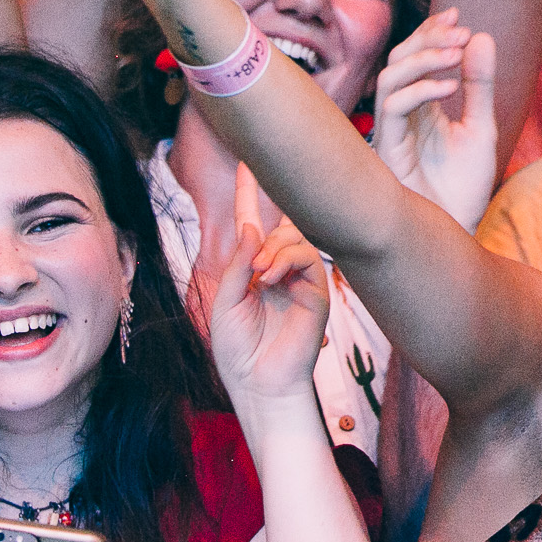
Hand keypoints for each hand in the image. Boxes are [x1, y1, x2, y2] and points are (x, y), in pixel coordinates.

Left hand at [208, 165, 331, 399]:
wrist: (258, 382)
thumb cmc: (237, 347)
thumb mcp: (224, 298)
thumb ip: (237, 261)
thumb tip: (250, 224)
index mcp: (253, 267)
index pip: (253, 219)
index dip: (250, 190)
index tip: (247, 159)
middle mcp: (279, 267)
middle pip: (281, 220)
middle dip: (266, 215)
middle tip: (252, 244)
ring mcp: (300, 277)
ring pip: (295, 235)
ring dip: (272, 247)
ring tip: (259, 274)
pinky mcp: (317, 290)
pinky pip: (306, 255)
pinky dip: (286, 259)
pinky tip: (270, 277)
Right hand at [373, 9, 495, 230]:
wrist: (457, 231)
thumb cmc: (463, 188)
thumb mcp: (481, 128)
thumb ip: (479, 86)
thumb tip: (480, 36)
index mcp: (420, 107)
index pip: (416, 58)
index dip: (432, 32)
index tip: (459, 14)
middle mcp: (401, 115)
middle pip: (399, 60)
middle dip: (427, 39)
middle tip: (460, 29)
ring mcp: (391, 131)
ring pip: (390, 78)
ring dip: (423, 58)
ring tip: (456, 53)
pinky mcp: (387, 150)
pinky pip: (392, 108)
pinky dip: (421, 91)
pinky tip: (451, 87)